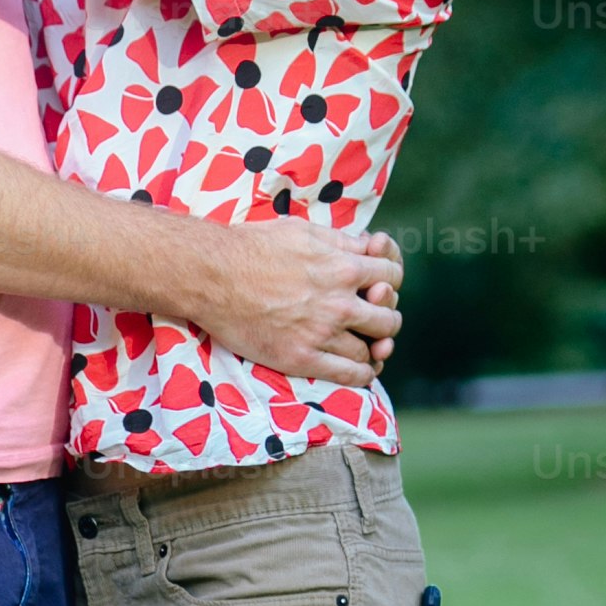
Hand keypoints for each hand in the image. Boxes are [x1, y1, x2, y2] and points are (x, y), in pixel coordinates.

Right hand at [202, 222, 402, 387]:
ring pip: (370, 350)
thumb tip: (368, 246)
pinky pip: (350, 375)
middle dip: (385, 318)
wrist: (212, 275)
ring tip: (365, 346)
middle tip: (373, 320)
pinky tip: (359, 370)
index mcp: (343, 266)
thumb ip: (340, 241)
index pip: (393, 276)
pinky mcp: (302, 358)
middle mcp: (339, 302)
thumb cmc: (253, 247)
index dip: (390, 281)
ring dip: (373, 348)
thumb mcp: (303, 231)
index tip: (378, 287)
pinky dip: (362, 374)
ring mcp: (321, 333)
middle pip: (389, 319)